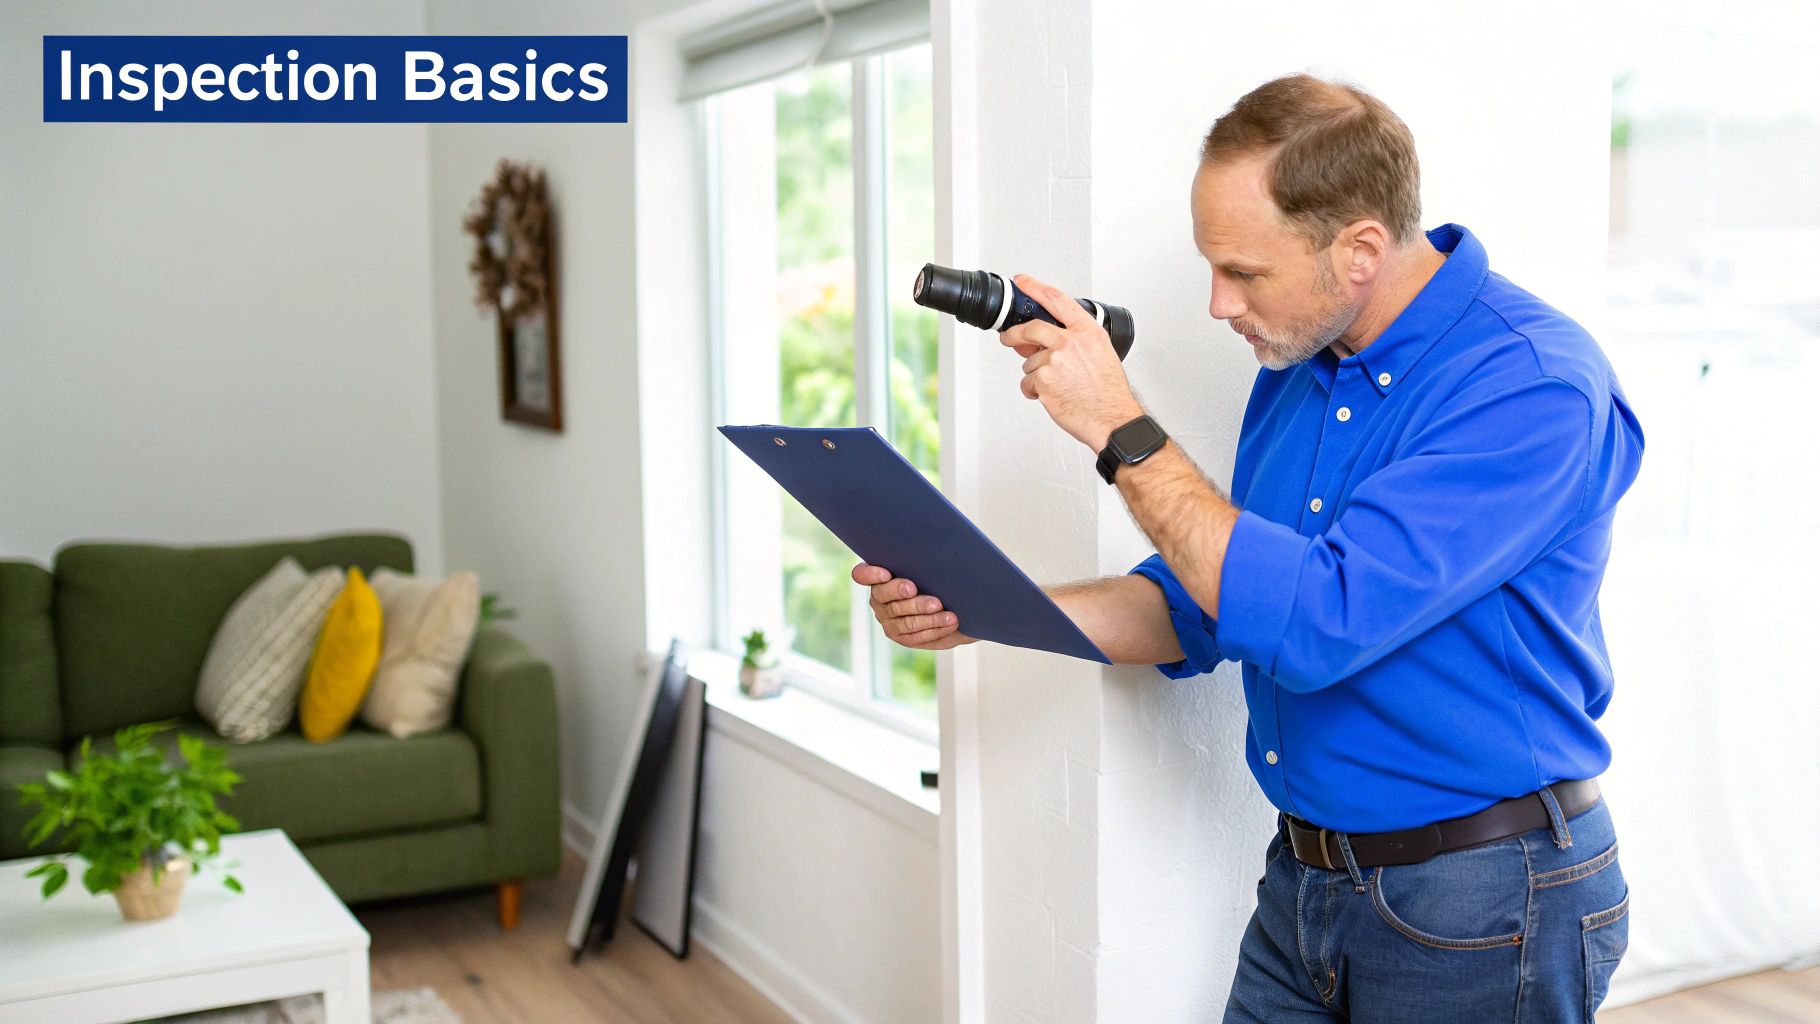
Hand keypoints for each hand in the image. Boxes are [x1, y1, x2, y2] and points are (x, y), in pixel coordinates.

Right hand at [852, 562, 975, 650]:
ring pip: (905, 621)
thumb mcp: (928, 566)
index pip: (862, 574)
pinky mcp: (901, 637)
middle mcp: (878, 599)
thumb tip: (934, 543)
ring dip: (928, 618)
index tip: (887, 573)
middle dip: (908, 598)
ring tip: (948, 615)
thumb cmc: (936, 577)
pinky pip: (916, 635)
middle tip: (928, 597)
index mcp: (879, 576)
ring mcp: (888, 620)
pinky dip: (935, 629)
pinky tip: (949, 623)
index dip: (871, 575)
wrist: (950, 604)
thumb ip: (921, 560)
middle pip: (887, 599)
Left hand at [1001, 274, 1144, 449]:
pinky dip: (1034, 391)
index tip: (1023, 282)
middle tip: (1008, 337)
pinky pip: (1028, 383)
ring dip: (1036, 374)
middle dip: (1015, 333)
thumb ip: (1075, 342)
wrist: (1111, 418)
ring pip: (1029, 362)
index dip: (1035, 287)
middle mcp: (1070, 343)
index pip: (1057, 300)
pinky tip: (1053, 396)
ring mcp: (1054, 361)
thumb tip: (1046, 339)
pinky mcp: (1043, 381)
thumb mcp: (1101, 355)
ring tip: (1058, 386)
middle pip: (1031, 328)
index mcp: (1088, 332)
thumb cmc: (1109, 392)